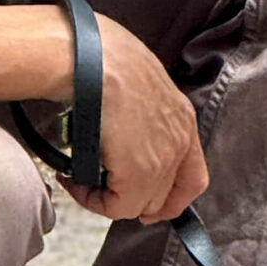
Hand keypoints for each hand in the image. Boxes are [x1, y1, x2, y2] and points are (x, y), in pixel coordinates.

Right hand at [62, 15, 207, 224]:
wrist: (93, 58)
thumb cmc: (104, 60)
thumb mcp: (136, 85)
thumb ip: (141, 116)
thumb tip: (122, 139)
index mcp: (183, 120)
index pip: (193, 178)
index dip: (170, 198)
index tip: (146, 204)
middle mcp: (179, 142)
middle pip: (166, 199)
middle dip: (132, 201)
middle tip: (101, 191)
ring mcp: (163, 159)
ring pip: (140, 206)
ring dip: (108, 199)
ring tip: (80, 181)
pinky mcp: (139, 173)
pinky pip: (117, 207)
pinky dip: (92, 200)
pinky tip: (73, 180)